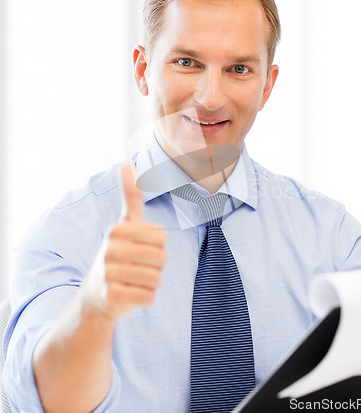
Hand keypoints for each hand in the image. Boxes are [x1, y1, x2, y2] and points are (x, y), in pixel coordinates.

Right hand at [83, 165, 167, 320]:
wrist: (95, 296)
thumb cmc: (117, 255)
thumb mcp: (125, 225)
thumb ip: (131, 197)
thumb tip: (128, 164)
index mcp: (117, 230)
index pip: (162, 236)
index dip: (158, 246)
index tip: (140, 248)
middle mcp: (110, 249)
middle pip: (162, 257)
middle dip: (156, 266)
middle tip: (137, 267)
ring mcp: (109, 273)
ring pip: (157, 278)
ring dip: (151, 283)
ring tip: (135, 281)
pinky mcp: (112, 296)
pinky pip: (149, 297)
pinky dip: (145, 298)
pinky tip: (131, 295)